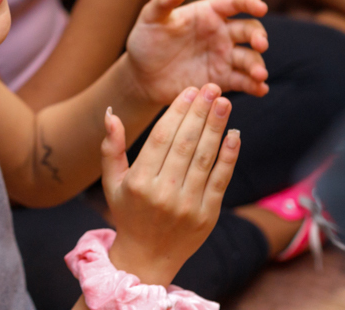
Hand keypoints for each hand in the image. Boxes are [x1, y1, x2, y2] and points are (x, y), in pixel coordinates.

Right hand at [102, 85, 239, 285]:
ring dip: (217, 128)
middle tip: (212, 87)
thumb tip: (111, 112)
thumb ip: (111, 147)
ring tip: (224, 103)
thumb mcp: (111, 181)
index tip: (190, 90)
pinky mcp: (207, 215)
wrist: (147, 258)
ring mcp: (187, 206)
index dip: (177, 112)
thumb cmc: (128, 212)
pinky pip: (220, 180)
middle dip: (200, 112)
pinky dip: (229, 156)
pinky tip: (234, 135)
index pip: (161, 138)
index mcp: (138, 182)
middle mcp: (163, 194)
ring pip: (204, 159)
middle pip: (185, 144)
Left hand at [125, 0, 269, 105]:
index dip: (250, 1)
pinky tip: (260, 90)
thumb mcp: (150, 18)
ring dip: (258, 65)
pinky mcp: (222, 80)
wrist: (141, 76)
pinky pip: (244, 82)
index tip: (260, 7)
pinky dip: (255, 86)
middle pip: (250, 29)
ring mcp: (224, 57)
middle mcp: (221, 33)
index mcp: (207, 13)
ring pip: (250, 58)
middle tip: (260, 44)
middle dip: (259, 35)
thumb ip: (164, 0)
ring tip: (259, 75)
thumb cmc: (146, 41)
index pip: (235, 1)